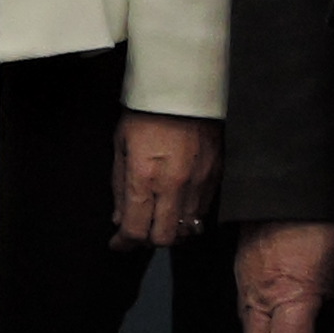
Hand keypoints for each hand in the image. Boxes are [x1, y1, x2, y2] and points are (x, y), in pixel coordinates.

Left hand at [109, 112, 221, 250]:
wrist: (185, 89)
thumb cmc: (147, 113)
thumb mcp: (121, 145)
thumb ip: (120, 186)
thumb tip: (119, 219)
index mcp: (144, 176)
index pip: (136, 229)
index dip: (124, 242)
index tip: (118, 243)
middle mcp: (173, 186)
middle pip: (164, 239)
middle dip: (148, 240)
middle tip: (139, 230)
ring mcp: (198, 183)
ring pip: (187, 230)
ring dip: (171, 230)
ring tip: (159, 218)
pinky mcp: (215, 178)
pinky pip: (202, 212)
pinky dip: (189, 217)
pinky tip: (178, 205)